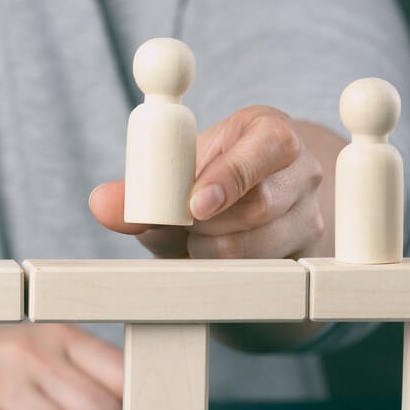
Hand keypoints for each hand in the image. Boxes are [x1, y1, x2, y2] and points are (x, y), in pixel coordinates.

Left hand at [90, 106, 327, 259]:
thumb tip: (101, 204)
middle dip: (207, 224)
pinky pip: (262, 277)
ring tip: (196, 237)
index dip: (230, 177)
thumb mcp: (178, 174)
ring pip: (258, 249)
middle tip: (182, 223)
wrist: (248, 206)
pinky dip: (224, 273)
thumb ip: (140, 189)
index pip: (268, 148)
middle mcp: (303, 173)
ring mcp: (309, 218)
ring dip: (211, 250)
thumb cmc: (209, 180)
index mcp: (272, 133)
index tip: (195, 205)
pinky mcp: (304, 257)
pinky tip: (212, 258)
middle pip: (260, 208)